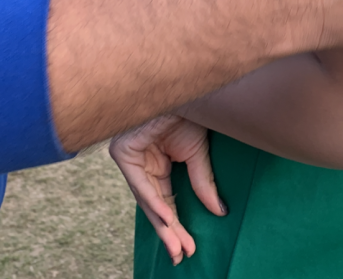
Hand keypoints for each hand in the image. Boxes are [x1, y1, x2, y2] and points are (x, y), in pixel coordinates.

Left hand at [109, 115, 224, 265]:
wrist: (182, 87)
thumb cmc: (189, 111)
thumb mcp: (198, 153)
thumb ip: (202, 182)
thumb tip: (219, 212)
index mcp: (156, 161)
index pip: (165, 199)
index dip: (177, 224)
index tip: (190, 247)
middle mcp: (141, 161)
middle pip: (154, 203)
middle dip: (169, 231)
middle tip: (182, 254)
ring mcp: (130, 157)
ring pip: (145, 199)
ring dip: (163, 224)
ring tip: (177, 246)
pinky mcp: (123, 152)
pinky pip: (139, 183)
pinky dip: (154, 202)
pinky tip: (167, 219)